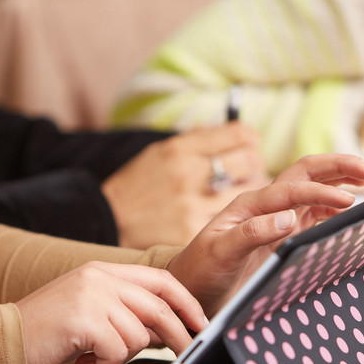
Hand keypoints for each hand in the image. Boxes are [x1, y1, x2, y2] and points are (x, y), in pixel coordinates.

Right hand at [16, 262, 206, 363]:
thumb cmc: (43, 334)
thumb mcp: (87, 311)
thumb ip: (122, 311)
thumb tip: (164, 331)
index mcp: (102, 271)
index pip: (160, 280)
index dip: (186, 302)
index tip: (201, 323)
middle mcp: (98, 277)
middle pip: (159, 307)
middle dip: (179, 336)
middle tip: (186, 357)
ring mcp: (91, 296)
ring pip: (138, 334)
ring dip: (121, 359)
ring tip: (94, 362)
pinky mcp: (83, 319)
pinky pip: (118, 351)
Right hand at [102, 123, 268, 247]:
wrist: (107, 220)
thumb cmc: (138, 184)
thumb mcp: (161, 152)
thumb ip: (198, 141)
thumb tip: (238, 132)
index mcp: (181, 149)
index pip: (239, 134)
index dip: (250, 138)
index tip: (250, 144)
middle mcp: (189, 174)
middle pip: (249, 161)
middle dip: (256, 165)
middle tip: (253, 171)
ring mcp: (192, 205)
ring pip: (247, 193)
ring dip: (252, 192)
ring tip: (244, 194)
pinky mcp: (193, 232)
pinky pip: (231, 220)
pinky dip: (237, 217)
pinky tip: (233, 217)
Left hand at [167, 154, 363, 313]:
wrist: (191, 289)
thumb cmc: (200, 270)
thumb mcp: (220, 252)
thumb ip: (250, 234)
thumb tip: (287, 219)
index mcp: (251, 204)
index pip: (293, 188)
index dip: (322, 192)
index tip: (348, 200)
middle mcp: (266, 206)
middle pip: (308, 174)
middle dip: (340, 167)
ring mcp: (277, 219)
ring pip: (315, 191)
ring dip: (342, 182)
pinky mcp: (284, 236)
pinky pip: (315, 216)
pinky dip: (336, 210)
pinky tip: (353, 212)